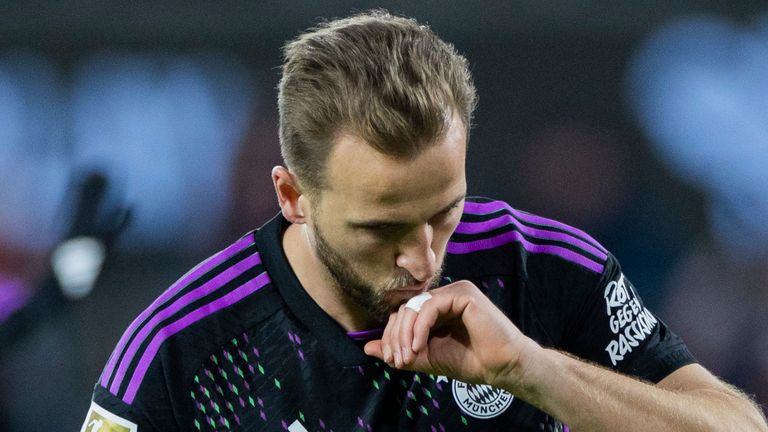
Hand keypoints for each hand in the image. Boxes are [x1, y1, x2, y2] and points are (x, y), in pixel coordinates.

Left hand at [364, 280, 540, 388]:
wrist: (503, 368)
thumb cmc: (470, 362)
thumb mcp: (427, 358)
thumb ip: (400, 351)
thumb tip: (368, 347)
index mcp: (437, 307)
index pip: (403, 314)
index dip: (392, 336)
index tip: (393, 361)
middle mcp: (445, 295)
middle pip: (405, 309)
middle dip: (396, 337)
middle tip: (397, 361)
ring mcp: (455, 291)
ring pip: (415, 307)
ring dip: (405, 334)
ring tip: (407, 357)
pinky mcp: (463, 294)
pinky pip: (429, 307)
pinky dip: (419, 328)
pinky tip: (418, 346)